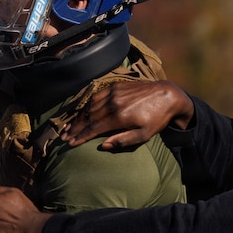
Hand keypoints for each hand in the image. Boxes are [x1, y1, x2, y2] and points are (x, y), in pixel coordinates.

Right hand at [61, 79, 193, 148]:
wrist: (167, 95)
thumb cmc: (157, 119)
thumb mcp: (144, 135)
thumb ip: (123, 140)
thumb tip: (103, 146)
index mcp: (120, 116)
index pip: (94, 128)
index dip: (81, 136)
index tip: (71, 143)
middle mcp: (113, 102)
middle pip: (88, 117)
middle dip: (75, 128)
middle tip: (64, 137)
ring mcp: (113, 92)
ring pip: (90, 106)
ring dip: (78, 117)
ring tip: (70, 127)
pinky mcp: (115, 86)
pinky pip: (96, 96)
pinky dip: (86, 105)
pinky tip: (82, 112)